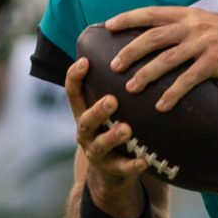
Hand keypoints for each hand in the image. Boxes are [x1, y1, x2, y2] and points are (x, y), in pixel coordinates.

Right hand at [64, 55, 152, 216]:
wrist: (111, 173)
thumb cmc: (112, 129)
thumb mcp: (107, 109)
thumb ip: (113, 86)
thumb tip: (132, 45)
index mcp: (83, 114)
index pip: (73, 93)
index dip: (75, 78)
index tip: (85, 61)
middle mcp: (85, 132)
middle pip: (85, 120)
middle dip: (97, 110)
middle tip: (112, 100)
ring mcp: (97, 153)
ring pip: (100, 145)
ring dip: (112, 137)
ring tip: (126, 129)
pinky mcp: (112, 170)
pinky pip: (122, 169)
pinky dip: (132, 165)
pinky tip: (144, 160)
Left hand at [103, 6, 217, 111]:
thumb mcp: (208, 23)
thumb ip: (186, 27)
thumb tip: (162, 37)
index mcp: (189, 15)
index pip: (152, 13)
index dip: (128, 18)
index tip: (108, 25)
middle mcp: (193, 26)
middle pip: (153, 37)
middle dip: (130, 51)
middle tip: (114, 65)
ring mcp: (204, 44)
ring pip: (166, 59)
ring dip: (146, 74)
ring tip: (131, 88)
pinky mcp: (215, 62)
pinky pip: (188, 80)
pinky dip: (173, 93)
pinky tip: (162, 105)